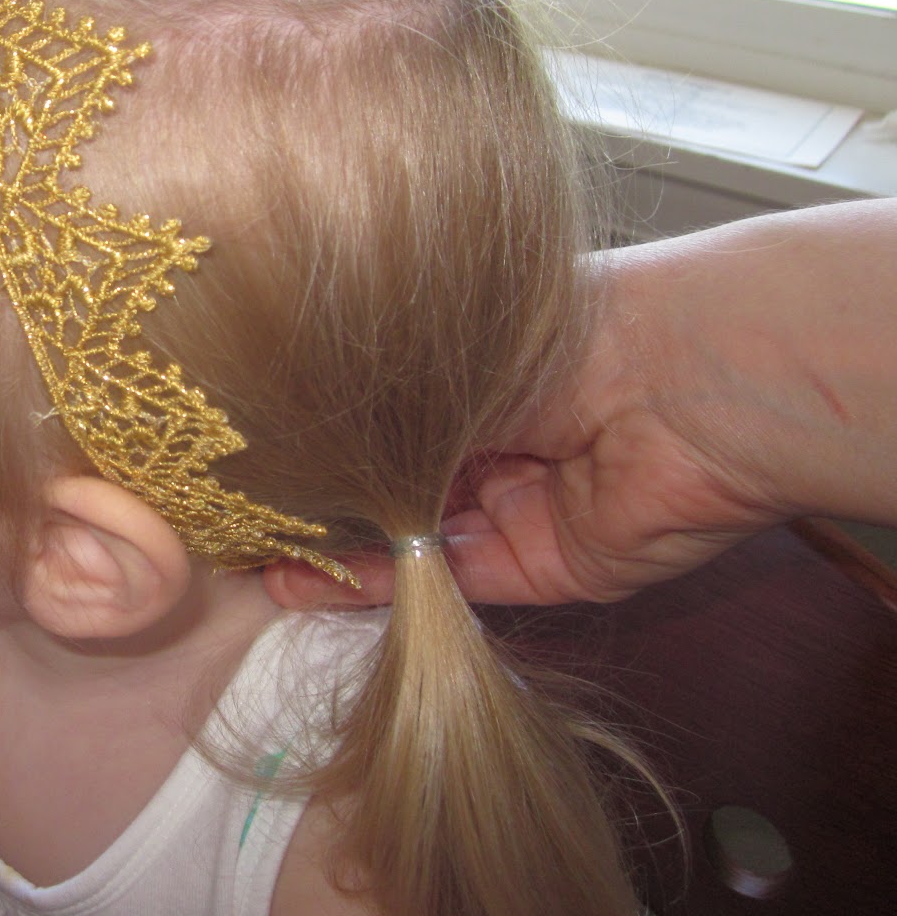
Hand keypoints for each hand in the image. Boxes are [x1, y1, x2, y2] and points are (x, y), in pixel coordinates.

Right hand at [271, 201, 896, 608]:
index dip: (327, 442)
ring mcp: (516, 507)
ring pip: (411, 540)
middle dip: (323, 505)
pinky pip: (447, 579)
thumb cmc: (557, 331)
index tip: (254, 458)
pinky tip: (308, 580)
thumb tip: (305, 431)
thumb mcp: (445, 354)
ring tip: (256, 558)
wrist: (675, 379)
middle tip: (241, 520)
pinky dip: (377, 585)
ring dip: (337, 554)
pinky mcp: (539, 566)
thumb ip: (382, 405)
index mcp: (478, 373)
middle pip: (394, 485)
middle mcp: (497, 440)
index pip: (389, 419)